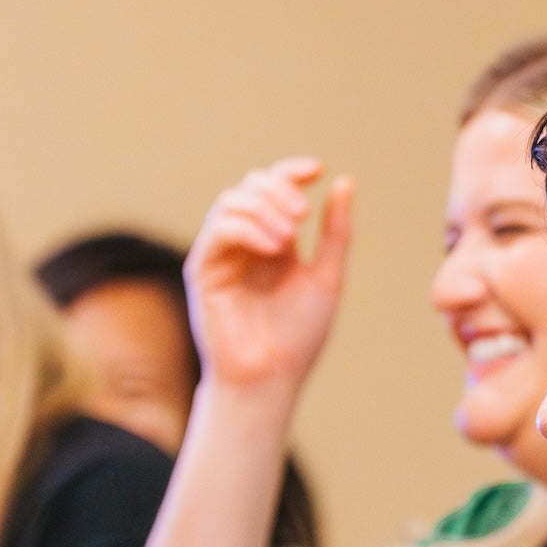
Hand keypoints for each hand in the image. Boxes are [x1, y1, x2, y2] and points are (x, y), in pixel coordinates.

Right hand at [184, 158, 353, 396]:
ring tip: (291, 235)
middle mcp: (244, 243)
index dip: (292, 172)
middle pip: (250, 186)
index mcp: (272, 242)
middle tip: (303, 217)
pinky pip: (218, 230)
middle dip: (279, 190)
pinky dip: (247, 228)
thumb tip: (343, 182)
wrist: (271, 377)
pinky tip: (274, 248)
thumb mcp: (326, 276)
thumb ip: (335, 232)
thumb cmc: (297, 336)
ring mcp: (221, 254)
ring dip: (264, 207)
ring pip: (231, 201)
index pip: (274, 189)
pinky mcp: (203, 269)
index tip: (317, 169)